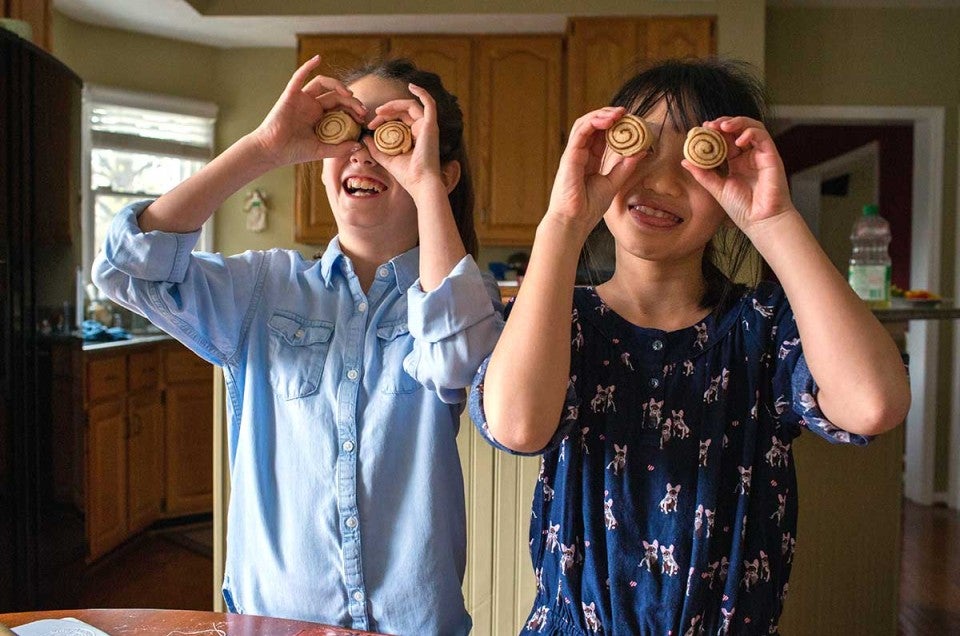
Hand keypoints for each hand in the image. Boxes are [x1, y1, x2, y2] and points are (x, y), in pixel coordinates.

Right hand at [251, 55, 367, 168]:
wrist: (273, 152)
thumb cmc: (294, 152)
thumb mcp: (321, 150)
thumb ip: (340, 148)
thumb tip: (359, 145)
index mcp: (320, 117)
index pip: (340, 107)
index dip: (353, 110)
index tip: (363, 119)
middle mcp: (312, 106)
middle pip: (335, 96)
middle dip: (351, 101)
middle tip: (363, 110)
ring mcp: (302, 99)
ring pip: (322, 84)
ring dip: (338, 85)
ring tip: (350, 95)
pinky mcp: (290, 95)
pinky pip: (299, 77)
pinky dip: (308, 66)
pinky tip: (318, 59)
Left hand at [364, 83, 444, 198]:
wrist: (420, 183)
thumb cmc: (407, 175)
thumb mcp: (386, 159)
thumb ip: (375, 148)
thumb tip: (364, 137)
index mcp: (413, 137)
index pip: (397, 120)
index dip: (383, 119)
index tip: (370, 126)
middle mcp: (422, 130)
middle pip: (402, 112)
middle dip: (386, 112)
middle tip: (373, 118)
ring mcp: (428, 126)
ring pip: (410, 106)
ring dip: (394, 105)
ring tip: (380, 111)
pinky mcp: (431, 125)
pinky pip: (429, 103)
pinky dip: (422, 93)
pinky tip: (412, 86)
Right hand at [544, 107, 642, 240]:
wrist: (574, 221)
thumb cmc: (588, 207)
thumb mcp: (613, 183)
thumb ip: (625, 166)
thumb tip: (641, 151)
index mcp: (589, 160)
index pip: (600, 134)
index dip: (614, 125)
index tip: (631, 120)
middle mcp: (580, 154)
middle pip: (592, 125)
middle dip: (608, 115)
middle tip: (626, 112)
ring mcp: (573, 154)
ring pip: (584, 124)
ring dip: (601, 114)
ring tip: (618, 113)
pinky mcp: (569, 156)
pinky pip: (580, 132)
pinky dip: (594, 122)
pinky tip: (609, 120)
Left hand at [681, 116, 795, 233]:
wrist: (760, 221)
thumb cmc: (741, 208)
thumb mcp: (717, 189)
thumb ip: (702, 174)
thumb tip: (685, 161)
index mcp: (736, 162)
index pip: (724, 140)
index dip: (713, 133)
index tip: (699, 131)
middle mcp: (748, 156)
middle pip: (737, 130)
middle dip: (722, 124)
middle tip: (709, 125)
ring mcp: (760, 154)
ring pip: (751, 128)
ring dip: (737, 122)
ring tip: (722, 126)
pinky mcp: (771, 156)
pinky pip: (763, 136)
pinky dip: (750, 132)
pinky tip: (738, 140)